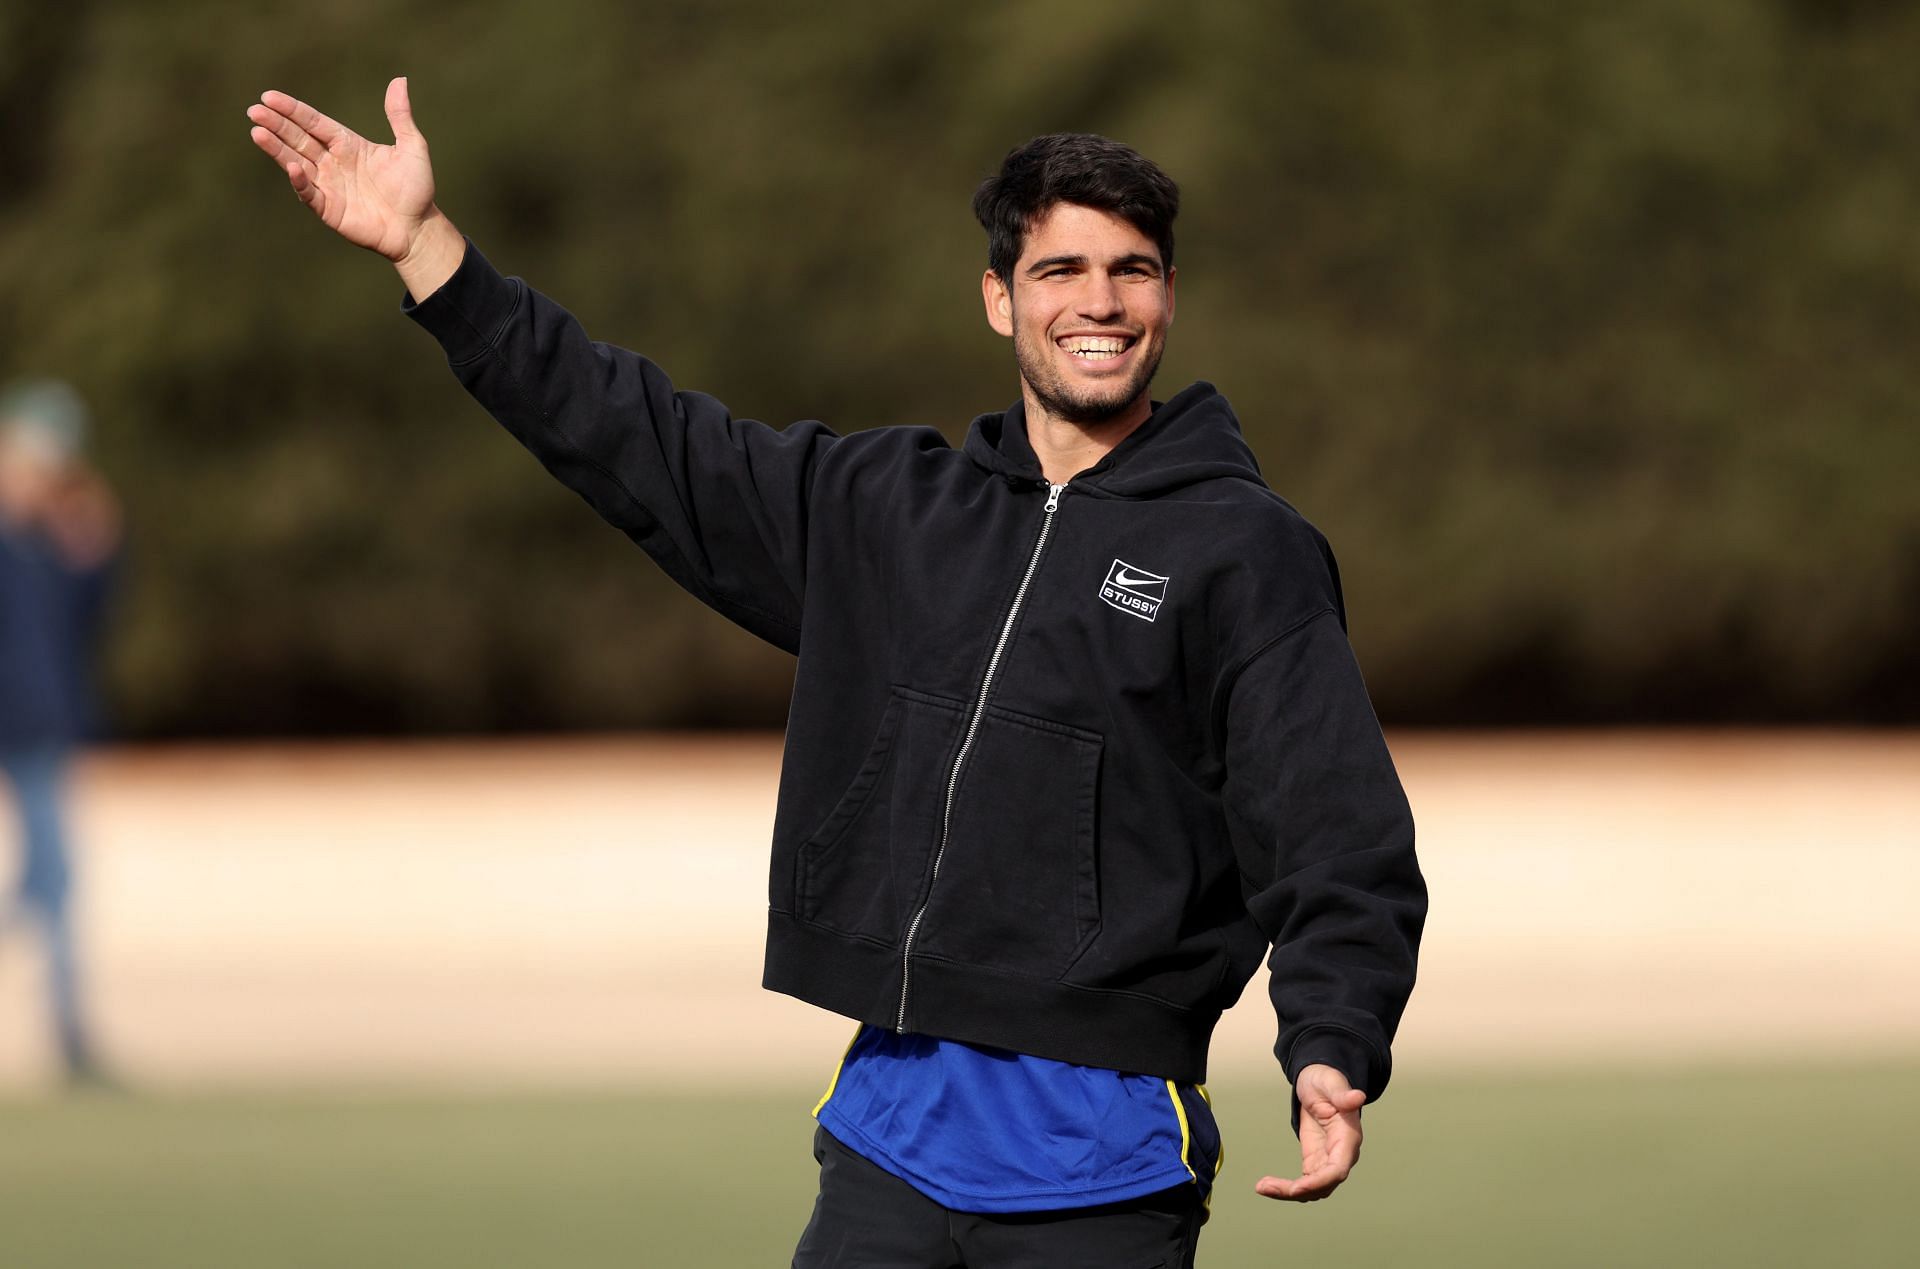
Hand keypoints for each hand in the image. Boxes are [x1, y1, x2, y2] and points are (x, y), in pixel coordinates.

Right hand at [247, 77, 456, 283]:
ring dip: (277, 149)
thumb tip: (400, 80)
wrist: (418, 229)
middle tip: (255, 110)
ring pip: (296, 163)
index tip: (270, 97)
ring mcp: (329, 186)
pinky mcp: (329, 209)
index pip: (314, 122)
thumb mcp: (412, 147)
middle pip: (298, 139)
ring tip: (257, 132)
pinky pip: (309, 193)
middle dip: (277, 124)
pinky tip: (293, 168)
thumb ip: (400, 116)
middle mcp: (333, 162)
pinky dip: (300, 182)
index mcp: (348, 144)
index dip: (293, 110)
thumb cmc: (416, 189)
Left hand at [1255, 1063, 1364, 1202]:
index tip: (1297, 1188)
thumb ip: (1342, 1094)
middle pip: (1323, 1185)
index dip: (1320, 1181)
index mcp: (1348, 1138)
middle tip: (1266, 1187)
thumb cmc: (1326, 1080)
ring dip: (1289, 1193)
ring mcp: (1328, 1161)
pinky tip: (1267, 1186)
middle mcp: (1341, 1155)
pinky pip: (1304, 1182)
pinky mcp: (1315, 1162)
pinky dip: (1287, 1188)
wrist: (1318, 1083)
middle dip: (1297, 1191)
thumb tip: (1358, 1096)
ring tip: (1262, 1187)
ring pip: (1313, 1189)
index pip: (1338, 1169)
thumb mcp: (1331, 1082)